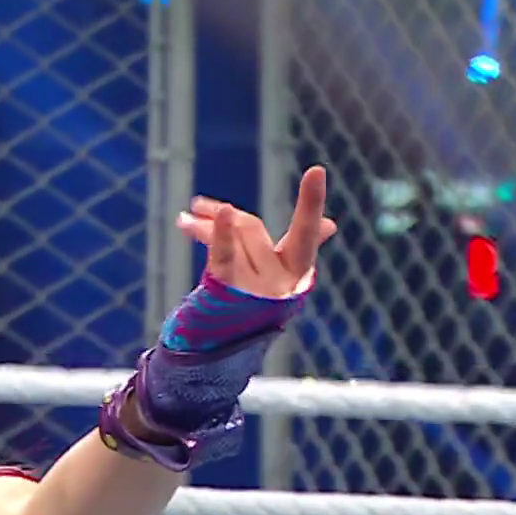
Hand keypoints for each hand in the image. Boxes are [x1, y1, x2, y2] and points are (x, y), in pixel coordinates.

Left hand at [176, 166, 337, 299]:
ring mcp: (257, 288)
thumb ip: (302, 247)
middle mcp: (281, 280)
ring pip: (232, 238)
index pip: (305, 231)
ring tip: (183, 220)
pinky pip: (225, 255)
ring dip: (203, 226)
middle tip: (197, 205)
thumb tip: (332, 224)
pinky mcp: (231, 291)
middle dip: (223, 215)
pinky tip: (219, 214)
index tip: (316, 170)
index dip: (311, 201)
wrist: (222, 344)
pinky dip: (220, 233)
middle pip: (251, 229)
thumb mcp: (281, 274)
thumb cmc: (255, 303)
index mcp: (297, 271)